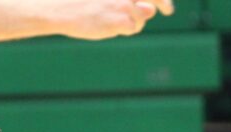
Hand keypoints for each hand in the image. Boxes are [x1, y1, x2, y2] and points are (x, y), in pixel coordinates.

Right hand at [53, 0, 173, 39]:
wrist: (63, 9)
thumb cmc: (81, 3)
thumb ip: (129, 1)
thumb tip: (151, 10)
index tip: (167, 6)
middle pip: (151, 2)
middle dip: (160, 5)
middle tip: (167, 10)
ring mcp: (124, 5)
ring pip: (141, 18)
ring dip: (132, 23)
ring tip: (113, 23)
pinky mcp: (120, 20)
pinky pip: (133, 28)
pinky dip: (125, 30)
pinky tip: (111, 27)